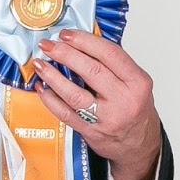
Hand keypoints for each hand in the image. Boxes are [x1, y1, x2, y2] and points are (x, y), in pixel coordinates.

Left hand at [33, 28, 161, 179]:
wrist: (139, 144)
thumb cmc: (135, 110)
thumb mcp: (135, 83)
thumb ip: (113, 64)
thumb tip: (81, 43)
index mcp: (137, 82)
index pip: (110, 54)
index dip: (85, 41)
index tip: (67, 34)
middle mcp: (124, 100)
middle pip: (91, 70)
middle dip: (65, 54)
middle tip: (48, 45)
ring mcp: (107, 118)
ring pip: (75, 94)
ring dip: (53, 76)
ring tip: (41, 64)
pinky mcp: (92, 132)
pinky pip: (66, 114)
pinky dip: (51, 99)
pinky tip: (43, 88)